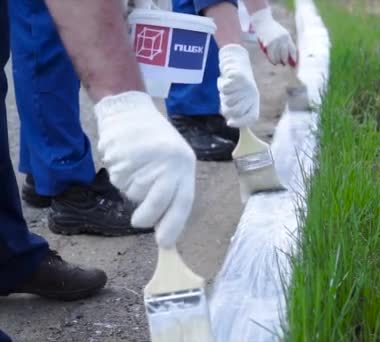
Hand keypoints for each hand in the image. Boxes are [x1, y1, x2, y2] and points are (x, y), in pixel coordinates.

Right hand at [94, 91, 195, 247]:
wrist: (129, 109)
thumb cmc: (154, 141)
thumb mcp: (173, 160)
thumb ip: (171, 188)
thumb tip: (163, 224)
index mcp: (185, 163)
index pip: (183, 200)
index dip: (174, 224)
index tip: (164, 243)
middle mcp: (168, 161)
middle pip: (157, 202)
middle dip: (147, 217)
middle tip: (138, 222)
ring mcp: (145, 158)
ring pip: (134, 192)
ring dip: (131, 188)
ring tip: (136, 166)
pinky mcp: (123, 154)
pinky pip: (119, 179)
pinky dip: (120, 175)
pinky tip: (125, 158)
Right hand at [218, 44, 259, 127]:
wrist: (235, 60)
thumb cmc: (235, 84)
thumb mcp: (237, 98)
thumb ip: (234, 109)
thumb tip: (230, 122)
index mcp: (254, 102)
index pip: (252, 118)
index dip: (240, 123)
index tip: (229, 123)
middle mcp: (253, 95)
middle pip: (236, 111)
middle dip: (226, 108)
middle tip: (224, 100)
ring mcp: (246, 87)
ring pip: (228, 101)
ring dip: (223, 95)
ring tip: (226, 89)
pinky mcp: (239, 77)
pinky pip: (225, 89)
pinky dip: (221, 85)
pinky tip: (223, 80)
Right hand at [250, 8, 296, 66]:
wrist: (263, 22)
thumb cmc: (274, 29)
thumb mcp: (283, 34)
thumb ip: (287, 44)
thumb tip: (291, 57)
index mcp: (287, 37)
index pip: (292, 50)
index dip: (294, 58)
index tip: (294, 64)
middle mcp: (282, 39)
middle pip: (285, 55)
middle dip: (284, 61)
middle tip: (284, 64)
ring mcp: (274, 42)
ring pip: (278, 57)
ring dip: (278, 61)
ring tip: (277, 63)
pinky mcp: (268, 44)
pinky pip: (271, 56)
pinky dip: (272, 60)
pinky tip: (273, 62)